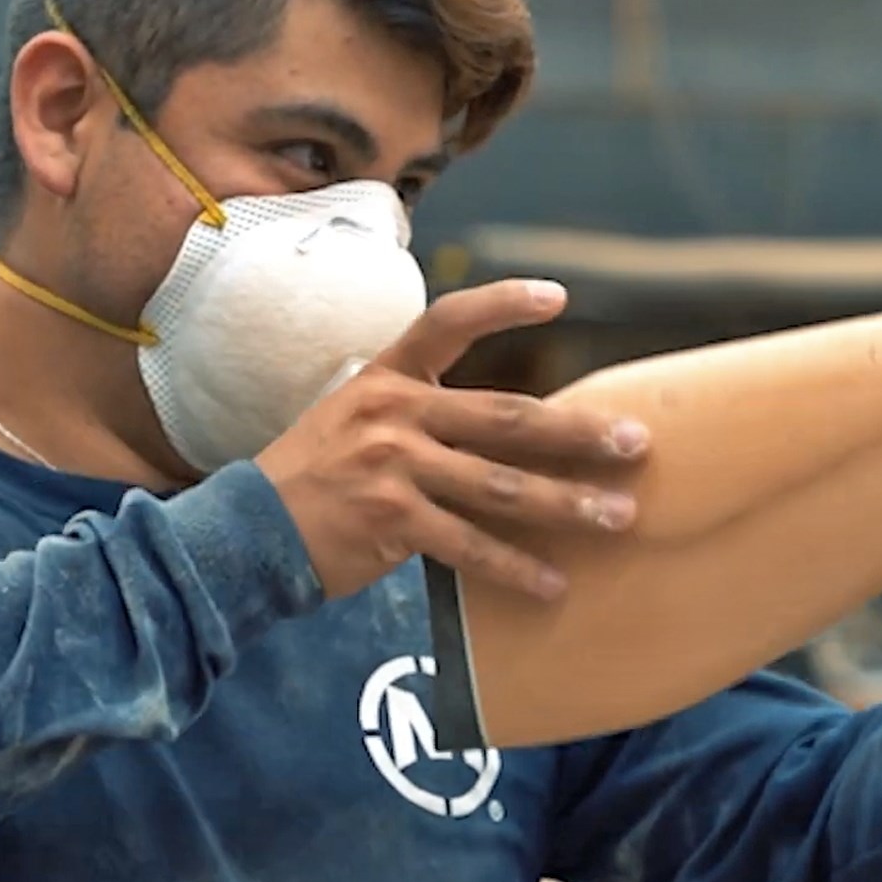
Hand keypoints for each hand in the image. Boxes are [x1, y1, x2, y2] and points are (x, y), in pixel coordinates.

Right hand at [256, 278, 651, 601]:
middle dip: (580, 433)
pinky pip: (468, 546)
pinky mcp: (390, 522)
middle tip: (636, 444)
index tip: (559, 297)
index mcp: (385, 378)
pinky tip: (553, 585)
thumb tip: (506, 434)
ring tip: (618, 517)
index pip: (447, 323)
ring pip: (501, 485)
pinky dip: (515, 569)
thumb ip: (418, 416)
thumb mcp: (352, 420)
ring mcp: (391, 466)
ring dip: (568, 504)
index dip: (502, 305)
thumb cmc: (311, 480)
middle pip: (507, 416)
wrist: (245, 534)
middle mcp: (392, 413)